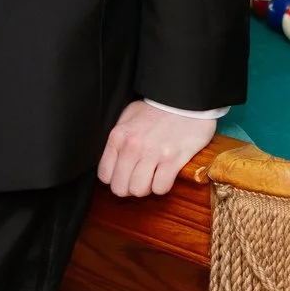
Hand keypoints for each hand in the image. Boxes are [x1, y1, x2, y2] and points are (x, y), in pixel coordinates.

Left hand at [98, 100, 220, 197]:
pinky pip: (160, 187)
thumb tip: (113, 161)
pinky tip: (165, 175)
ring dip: (146, 188)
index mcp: (118, 136)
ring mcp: (152, 153)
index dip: (115, 179)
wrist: (184, 99)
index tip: (125, 176)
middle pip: (120, 188)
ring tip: (153, 177)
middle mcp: (132, 146)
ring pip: (139, 190)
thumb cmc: (157, 109)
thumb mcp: (128, 117)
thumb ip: (118, 140)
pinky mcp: (173, 159)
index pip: (105, 175)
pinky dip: (163, 186)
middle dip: (129, 188)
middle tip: (139, 179)